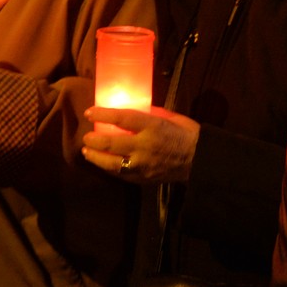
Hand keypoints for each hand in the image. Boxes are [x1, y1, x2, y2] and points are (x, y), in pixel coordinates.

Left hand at [82, 107, 200, 183]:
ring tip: (86, 152)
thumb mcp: (170, 117)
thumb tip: (131, 108)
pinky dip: (109, 169)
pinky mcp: (144, 178)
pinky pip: (121, 175)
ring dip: (96, 157)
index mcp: (152, 127)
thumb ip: (150, 113)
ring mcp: (143, 165)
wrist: (200, 160)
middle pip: (111, 143)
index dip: (103, 114)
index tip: (89, 112)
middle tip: (86, 136)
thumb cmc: (186, 134)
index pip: (122, 119)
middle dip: (94, 140)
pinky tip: (102, 164)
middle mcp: (145, 146)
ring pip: (112, 164)